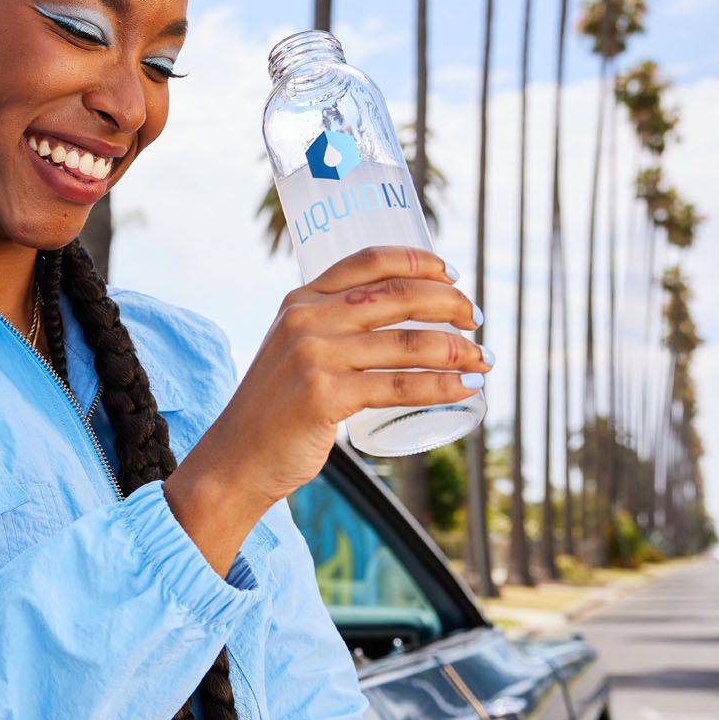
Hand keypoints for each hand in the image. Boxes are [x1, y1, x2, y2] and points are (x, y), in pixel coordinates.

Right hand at [169, 246, 488, 541]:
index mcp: (300, 300)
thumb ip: (329, 331)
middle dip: (451, 304)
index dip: (419, 262)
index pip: (369, 261)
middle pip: (398, 296)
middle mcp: (306, 319)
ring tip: (482, 361)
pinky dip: (442, 387)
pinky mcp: (326, 395)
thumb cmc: (276, 409)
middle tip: (476, 321)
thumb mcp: (294, 352)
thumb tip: (401, 324)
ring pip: (409, 343)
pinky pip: (401, 386)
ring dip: (459, 350)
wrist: (237, 458)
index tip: (453, 275)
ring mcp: (315, 356)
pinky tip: (464, 389)